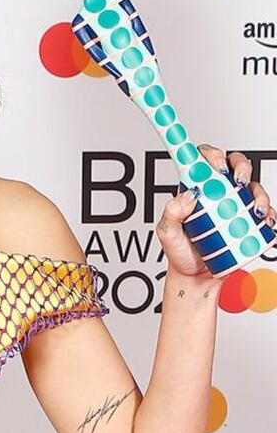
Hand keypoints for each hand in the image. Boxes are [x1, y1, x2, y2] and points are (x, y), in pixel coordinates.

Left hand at [156, 144, 275, 278]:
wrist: (196, 277)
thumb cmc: (180, 252)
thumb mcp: (167, 232)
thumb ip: (171, 211)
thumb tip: (189, 194)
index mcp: (194, 190)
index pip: (202, 161)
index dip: (211, 155)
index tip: (214, 163)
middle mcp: (216, 194)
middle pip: (232, 165)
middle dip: (240, 166)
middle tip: (237, 181)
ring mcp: (233, 206)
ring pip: (252, 186)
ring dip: (258, 192)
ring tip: (255, 209)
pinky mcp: (247, 221)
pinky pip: (264, 210)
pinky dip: (268, 213)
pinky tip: (264, 221)